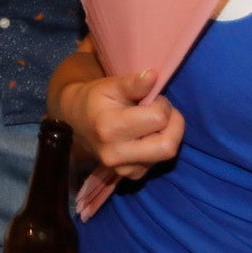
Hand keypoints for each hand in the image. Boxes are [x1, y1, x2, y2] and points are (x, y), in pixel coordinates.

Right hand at [54, 69, 183, 176]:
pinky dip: (158, 146)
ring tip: (152, 122)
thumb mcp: (111, 85)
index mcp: (109, 128)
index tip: (153, 98)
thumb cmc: (96, 99)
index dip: (163, 104)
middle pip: (168, 147)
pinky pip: (158, 162)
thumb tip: (153, 76)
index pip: (158, 119)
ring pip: (166, 155)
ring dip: (167, 135)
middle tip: (162, 112)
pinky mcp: (131, 176)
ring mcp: (123, 170)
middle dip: (174, 125)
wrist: (77, 122)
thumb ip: (133, 83)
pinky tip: (146, 136)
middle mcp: (115, 154)